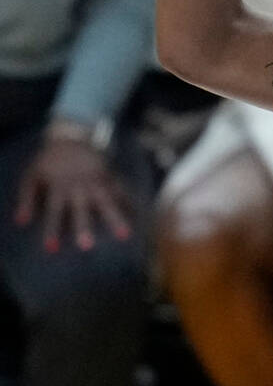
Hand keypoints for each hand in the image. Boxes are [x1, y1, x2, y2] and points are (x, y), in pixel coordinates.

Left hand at [14, 127, 129, 251]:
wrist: (71, 136)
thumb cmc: (49, 161)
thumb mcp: (31, 176)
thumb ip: (27, 198)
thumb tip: (21, 222)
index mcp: (59, 187)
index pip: (54, 211)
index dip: (52, 230)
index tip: (51, 249)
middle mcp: (79, 186)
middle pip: (82, 208)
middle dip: (84, 227)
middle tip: (87, 246)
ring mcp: (97, 181)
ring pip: (107, 201)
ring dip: (116, 218)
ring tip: (126, 235)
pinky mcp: (110, 175)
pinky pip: (121, 190)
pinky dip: (129, 203)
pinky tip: (137, 217)